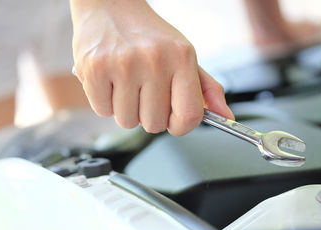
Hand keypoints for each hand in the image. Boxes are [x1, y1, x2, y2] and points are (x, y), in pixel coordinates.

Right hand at [70, 0, 232, 135]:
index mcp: (182, 58)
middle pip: (154, 124)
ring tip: (126, 83)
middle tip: (144, 91)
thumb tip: (226, 117)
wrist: (110, 5)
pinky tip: (109, 81)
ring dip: (126, 109)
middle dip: (149, 114)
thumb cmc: (150, 36)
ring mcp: (123, 64)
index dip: (180, 126)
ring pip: (127, 121)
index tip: (173, 120)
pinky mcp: (94, 68)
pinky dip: (105, 102)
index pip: (189, 116)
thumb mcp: (184, 56)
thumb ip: (206, 89)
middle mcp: (154, 60)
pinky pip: (103, 111)